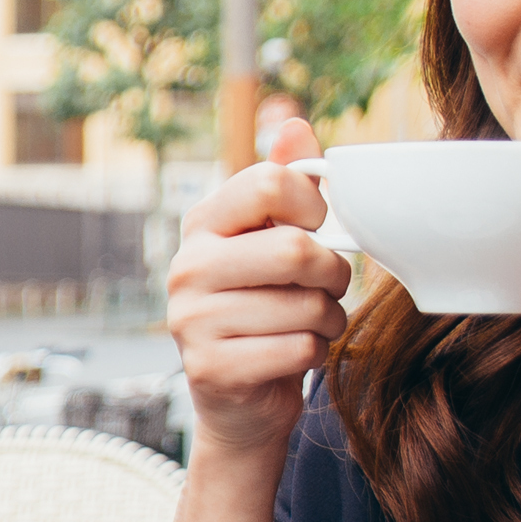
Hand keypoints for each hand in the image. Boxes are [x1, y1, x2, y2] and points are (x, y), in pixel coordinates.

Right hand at [164, 162, 350, 455]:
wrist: (241, 400)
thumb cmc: (266, 310)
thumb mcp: (275, 241)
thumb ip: (287, 184)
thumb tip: (292, 121)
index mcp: (203, 223)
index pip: (272, 183)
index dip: (315, 206)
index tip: (317, 228)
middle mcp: (187, 266)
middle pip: (295, 249)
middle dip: (333, 273)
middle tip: (327, 286)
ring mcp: (191, 319)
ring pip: (305, 306)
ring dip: (328, 319)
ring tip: (310, 324)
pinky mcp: (210, 368)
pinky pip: (300, 348)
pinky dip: (315, 354)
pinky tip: (295, 354)